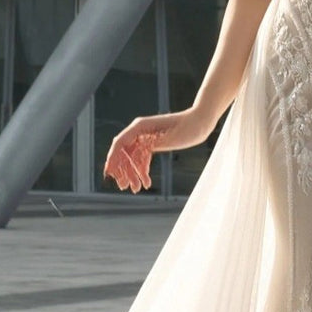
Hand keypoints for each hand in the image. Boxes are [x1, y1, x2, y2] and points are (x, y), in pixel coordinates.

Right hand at [102, 109, 216, 192]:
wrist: (201, 121)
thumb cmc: (189, 126)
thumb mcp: (171, 137)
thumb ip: (152, 144)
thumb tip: (135, 152)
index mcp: (140, 126)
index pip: (120, 143)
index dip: (113, 159)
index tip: (109, 174)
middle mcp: (140, 131)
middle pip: (124, 153)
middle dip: (123, 171)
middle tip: (124, 187)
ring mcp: (146, 137)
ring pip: (133, 158)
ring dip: (133, 174)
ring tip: (135, 189)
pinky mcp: (154, 144)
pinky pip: (143, 159)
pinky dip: (143, 171)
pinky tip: (146, 183)